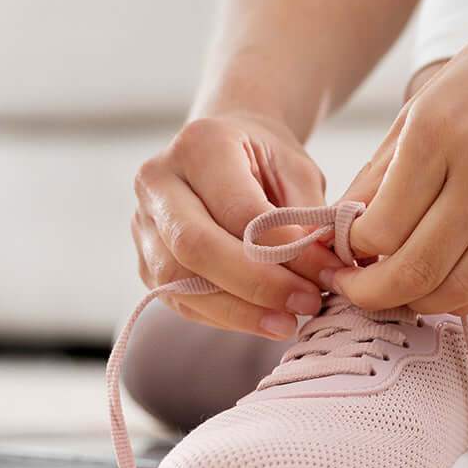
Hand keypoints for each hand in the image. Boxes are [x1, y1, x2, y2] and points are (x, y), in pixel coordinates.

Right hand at [132, 115, 345, 338]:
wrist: (224, 153)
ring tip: (288, 322)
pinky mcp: (144, 260)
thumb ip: (308, 216)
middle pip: (195, 246)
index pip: (237, 209)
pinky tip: (261, 320)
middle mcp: (158, 181)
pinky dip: (224, 316)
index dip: (282, 249)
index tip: (325, 273)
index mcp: (200, 145)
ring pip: (179, 280)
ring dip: (239, 310)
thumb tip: (323, 270)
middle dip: (256, 284)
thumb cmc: (264, 160)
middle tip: (305, 303)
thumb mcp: (297, 171)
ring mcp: (143, 223)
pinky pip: (179, 298)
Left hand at [334, 1, 467, 313]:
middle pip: (415, 269)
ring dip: (420, 305)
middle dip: (372, 294)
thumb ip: (383, 165)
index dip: (350, 254)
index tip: (342, 253)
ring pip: (461, 288)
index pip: (380, 228)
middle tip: (355, 291)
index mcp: (439, 130)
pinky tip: (446, 288)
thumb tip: (344, 222)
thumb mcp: (431, 95)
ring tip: (399, 295)